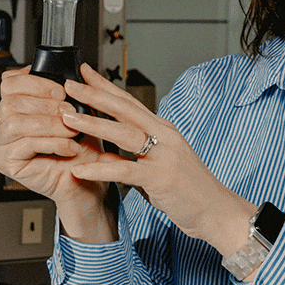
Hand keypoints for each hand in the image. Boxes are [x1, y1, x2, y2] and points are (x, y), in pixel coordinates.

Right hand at [0, 66, 118, 241]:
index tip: (60, 90)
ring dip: (50, 124)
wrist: (88, 178)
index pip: (9, 82)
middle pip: (10, 101)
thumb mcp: (82, 112)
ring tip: (72, 131)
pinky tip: (69, 147)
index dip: (34, 82)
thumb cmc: (82, 147)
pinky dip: (52, 143)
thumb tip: (81, 67)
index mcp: (19, 105)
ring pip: (16, 122)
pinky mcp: (6, 162)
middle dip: (46, 105)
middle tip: (71, 113)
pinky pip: (24, 144)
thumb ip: (78, 90)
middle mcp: (6, 122)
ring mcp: (3, 143)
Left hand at [61, 63, 255, 257]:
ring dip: (93, 124)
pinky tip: (81, 170)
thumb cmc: (190, 190)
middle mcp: (164, 136)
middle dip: (95, 95)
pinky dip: (101, 169)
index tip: (84, 72)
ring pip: (124, 133)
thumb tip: (105, 156)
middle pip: (125, 109)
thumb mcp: (158, 167)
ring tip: (68, 118)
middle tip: (69, 85)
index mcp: (163, 130)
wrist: (217, 211)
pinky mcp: (161, 179)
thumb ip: (132, 159)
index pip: (129, 102)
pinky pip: (125, 171)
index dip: (105, 86)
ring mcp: (164, 156)